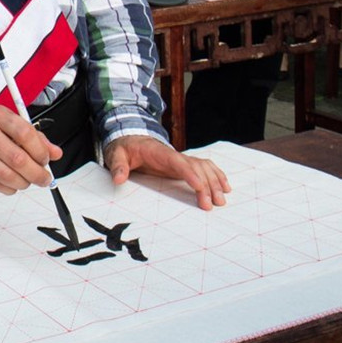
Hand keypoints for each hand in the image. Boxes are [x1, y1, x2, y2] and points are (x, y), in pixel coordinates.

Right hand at [0, 105, 60, 193]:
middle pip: (17, 159)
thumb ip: (34, 136)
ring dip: (24, 183)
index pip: (25, 134)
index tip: (46, 159)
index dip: (40, 151)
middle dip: (37, 173)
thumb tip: (55, 153)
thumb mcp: (8, 120)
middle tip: (45, 178)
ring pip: (7, 176)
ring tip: (29, 181)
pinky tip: (13, 183)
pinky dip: (10, 188)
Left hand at [103, 136, 230, 210]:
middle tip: (212, 204)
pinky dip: (216, 175)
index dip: (190, 173)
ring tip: (221, 200)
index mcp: (159, 153)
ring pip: (204, 167)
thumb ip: (118, 166)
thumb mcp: (116, 155)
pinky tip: (225, 186)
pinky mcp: (184, 165)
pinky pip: (205, 168)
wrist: (130, 138)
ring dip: (214, 182)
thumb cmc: (124, 148)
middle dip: (206, 184)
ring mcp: (181, 160)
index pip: (177, 162)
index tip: (199, 186)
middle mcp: (174, 155)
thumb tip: (118, 179)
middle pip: (195, 167)